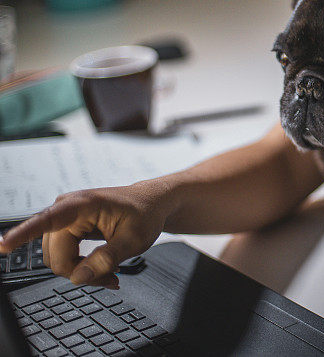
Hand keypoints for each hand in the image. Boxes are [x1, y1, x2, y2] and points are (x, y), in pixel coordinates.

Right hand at [0, 181, 171, 288]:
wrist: (151, 204)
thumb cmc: (145, 213)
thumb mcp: (134, 239)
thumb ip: (107, 258)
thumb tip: (78, 277)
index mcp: (83, 205)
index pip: (47, 220)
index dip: (22, 234)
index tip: (2, 245)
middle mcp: (67, 209)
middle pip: (56, 256)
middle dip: (81, 272)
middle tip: (112, 277)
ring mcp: (64, 219)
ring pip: (58, 259)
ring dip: (82, 271)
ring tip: (111, 272)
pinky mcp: (66, 228)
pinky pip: (63, 255)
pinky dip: (81, 267)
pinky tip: (102, 270)